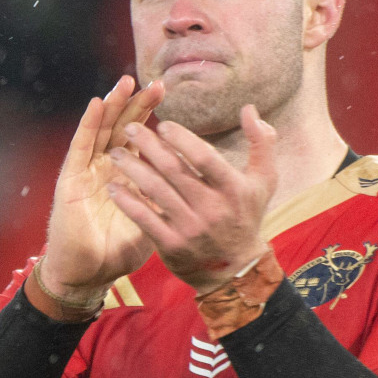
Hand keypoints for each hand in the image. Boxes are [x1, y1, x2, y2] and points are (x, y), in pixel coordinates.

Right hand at [40, 75, 165, 298]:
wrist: (87, 273)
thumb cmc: (117, 251)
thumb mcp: (152, 223)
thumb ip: (168, 200)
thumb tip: (197, 184)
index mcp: (126, 174)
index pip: (141, 138)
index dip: (152, 116)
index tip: (168, 94)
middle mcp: (105, 166)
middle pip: (122, 127)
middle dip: (138, 104)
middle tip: (156, 83)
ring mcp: (87, 169)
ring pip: (101, 129)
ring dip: (113, 105)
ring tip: (127, 83)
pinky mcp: (70, 178)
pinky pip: (80, 146)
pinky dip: (88, 124)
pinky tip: (97, 105)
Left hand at [105, 104, 277, 295]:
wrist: (234, 268)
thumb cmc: (245, 215)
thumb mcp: (264, 180)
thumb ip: (262, 142)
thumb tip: (249, 109)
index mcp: (233, 189)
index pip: (205, 158)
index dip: (182, 139)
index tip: (162, 124)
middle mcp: (212, 209)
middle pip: (174, 171)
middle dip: (149, 146)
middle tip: (130, 127)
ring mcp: (191, 229)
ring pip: (155, 191)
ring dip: (132, 168)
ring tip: (116, 152)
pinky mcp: (172, 246)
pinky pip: (144, 218)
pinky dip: (127, 201)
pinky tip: (113, 186)